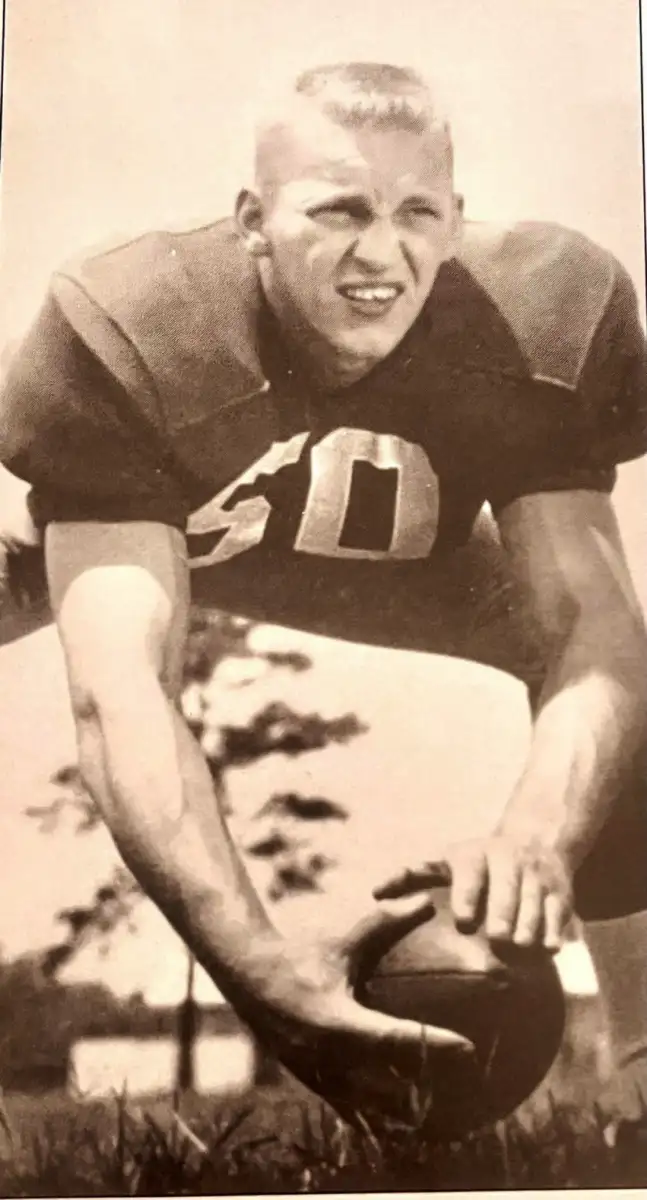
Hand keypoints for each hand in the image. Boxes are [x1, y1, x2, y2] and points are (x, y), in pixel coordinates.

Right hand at [233, 880, 476, 1126]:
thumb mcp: (343, 939)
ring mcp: (318, 1075)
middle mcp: (329, 1056)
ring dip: (404, 1107)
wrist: (248, 976)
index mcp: (338, 1021)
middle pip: (390, 1085)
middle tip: (464, 1081)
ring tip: (441, 1107)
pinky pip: (350, 1108)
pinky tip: (401, 1117)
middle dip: (427, 1087)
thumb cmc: (300, 953)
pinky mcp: (311, 1082)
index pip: (397, 1038)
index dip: (436, 1044)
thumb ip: (385, 922)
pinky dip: (376, 1112)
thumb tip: (427, 901)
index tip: (469, 1048)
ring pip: (371, 1106)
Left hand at [374, 834, 572, 951]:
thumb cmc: (476, 863)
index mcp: (476, 854)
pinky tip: (550, 947)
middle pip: (508, 887)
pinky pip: (560, 911)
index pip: (472, 871)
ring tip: (521, 948)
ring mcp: (538, 875)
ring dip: (530, 924)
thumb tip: (374, 892)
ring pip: (536, 900)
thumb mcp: (445, 861)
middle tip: (497, 940)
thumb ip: (411, 876)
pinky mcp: (562, 891)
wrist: (536, 841)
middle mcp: (509, 860)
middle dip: (504, 913)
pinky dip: (556, 928)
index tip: (464, 921)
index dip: (468, 894)